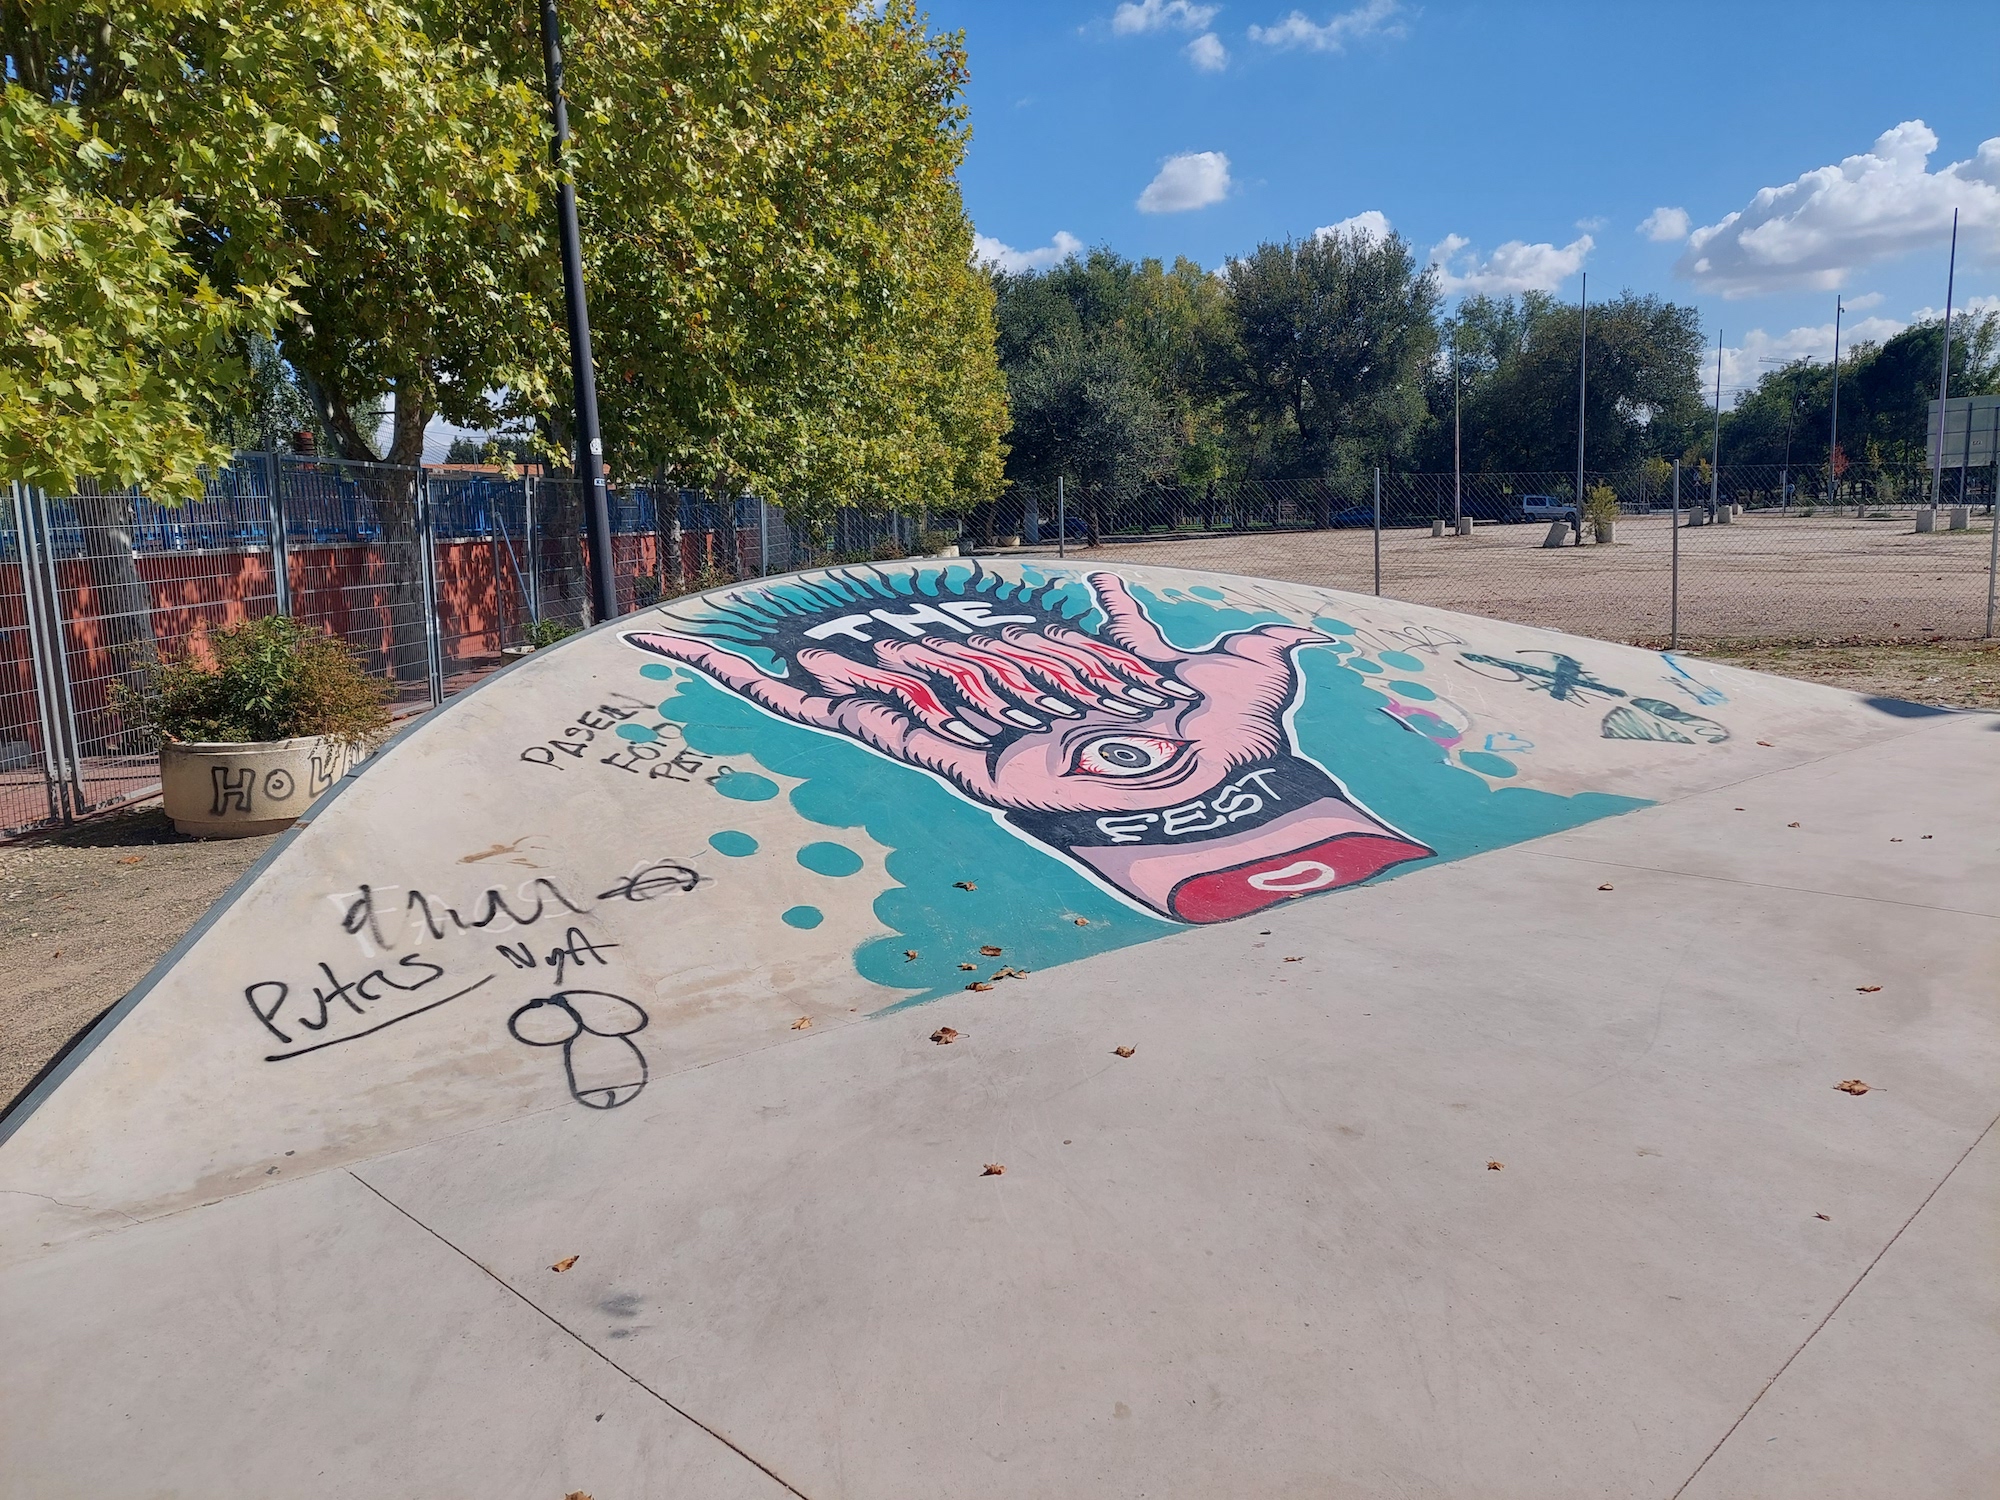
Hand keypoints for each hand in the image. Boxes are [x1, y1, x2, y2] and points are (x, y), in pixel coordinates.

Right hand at [624, 572, 1327, 815]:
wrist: (1231, 792)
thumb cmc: (1241, 747)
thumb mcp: (1244, 680)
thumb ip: (1247, 658)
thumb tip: (1264, 633)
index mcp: (1064, 693)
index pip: (994, 652)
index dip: (957, 630)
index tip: (918, 613)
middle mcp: (1009, 720)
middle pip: (916, 677)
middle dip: (861, 655)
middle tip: (798, 626)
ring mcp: (972, 741)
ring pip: (870, 699)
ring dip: (805, 676)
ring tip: (712, 647)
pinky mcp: (950, 766)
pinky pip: (860, 732)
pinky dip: (793, 702)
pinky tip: (733, 675)